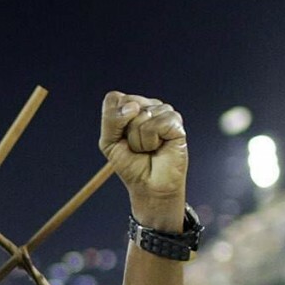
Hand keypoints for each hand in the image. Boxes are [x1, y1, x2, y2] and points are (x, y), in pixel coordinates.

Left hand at [99, 92, 188, 227]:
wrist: (148, 186)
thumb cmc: (131, 164)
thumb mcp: (109, 142)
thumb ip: (112, 119)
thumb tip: (134, 107)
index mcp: (133, 106)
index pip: (115, 98)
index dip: (113, 121)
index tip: (121, 138)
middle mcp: (150, 105)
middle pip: (128, 105)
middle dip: (126, 131)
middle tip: (136, 146)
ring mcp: (164, 112)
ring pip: (141, 116)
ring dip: (139, 140)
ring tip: (148, 148)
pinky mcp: (176, 123)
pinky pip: (155, 125)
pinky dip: (151, 141)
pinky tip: (159, 147)